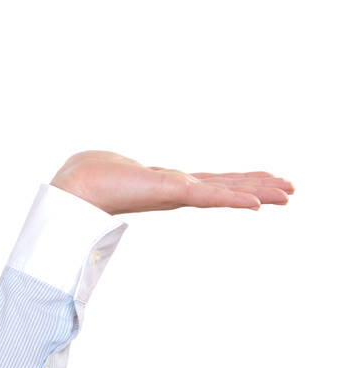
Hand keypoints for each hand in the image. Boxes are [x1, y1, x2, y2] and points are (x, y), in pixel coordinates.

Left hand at [50, 151, 294, 215]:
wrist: (76, 187)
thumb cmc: (88, 174)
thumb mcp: (117, 165)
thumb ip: (123, 167)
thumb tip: (111, 164)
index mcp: (168, 182)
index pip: (211, 182)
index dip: (238, 183)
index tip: (261, 185)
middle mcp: (177, 188)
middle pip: (227, 186)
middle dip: (259, 187)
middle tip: (291, 191)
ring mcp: (177, 192)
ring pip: (226, 192)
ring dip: (258, 193)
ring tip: (287, 195)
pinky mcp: (172, 191)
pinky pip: (210, 195)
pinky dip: (234, 198)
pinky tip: (257, 203)